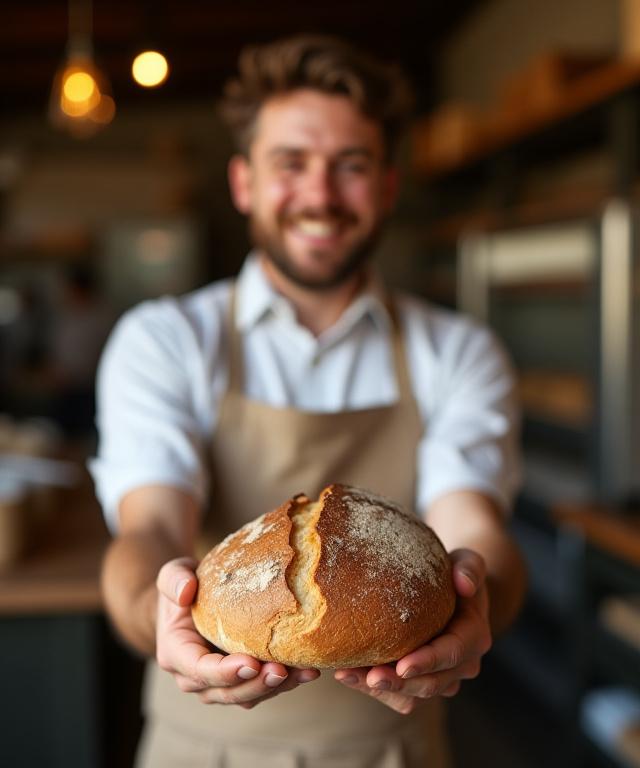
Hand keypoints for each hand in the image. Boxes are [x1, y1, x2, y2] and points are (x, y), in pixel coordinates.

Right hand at [155, 557, 319, 708]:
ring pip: (247, 696)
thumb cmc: (183, 586)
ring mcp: (217, 683)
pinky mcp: (239, 681)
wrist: (190, 600)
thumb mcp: (173, 574)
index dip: (225, 672)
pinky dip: (284, 683)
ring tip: (304, 672)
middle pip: (227, 691)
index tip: (251, 663)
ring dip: (276, 688)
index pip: (199, 670)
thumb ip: (174, 580)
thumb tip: (185, 592)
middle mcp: (194, 678)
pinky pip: (260, 689)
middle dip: (256, 685)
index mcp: (175, 654)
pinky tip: (307, 670)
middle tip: (282, 670)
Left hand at [334, 548, 491, 713]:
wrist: (451, 591)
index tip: (402, 665)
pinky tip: (348, 675)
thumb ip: (469, 568)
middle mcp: (462, 665)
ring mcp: (442, 678)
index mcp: (473, 637)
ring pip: (412, 696)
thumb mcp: (467, 562)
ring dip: (381, 689)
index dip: (427, 662)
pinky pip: (400, 696)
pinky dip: (375, 690)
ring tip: (348, 675)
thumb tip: (464, 584)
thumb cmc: (454, 572)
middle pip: (431, 683)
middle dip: (399, 683)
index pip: (452, 653)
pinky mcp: (420, 683)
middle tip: (369, 677)